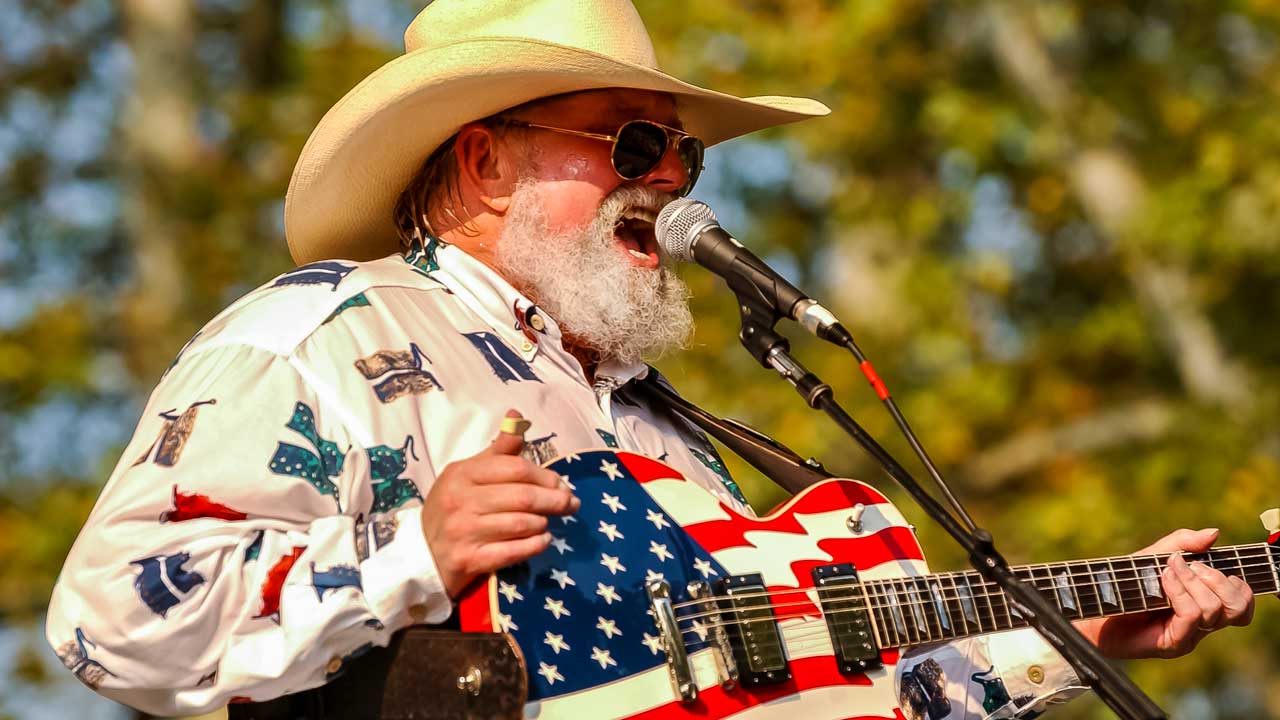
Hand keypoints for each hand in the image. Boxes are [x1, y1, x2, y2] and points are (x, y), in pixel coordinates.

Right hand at [421, 410, 579, 596]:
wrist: (422, 556)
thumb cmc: (451, 509)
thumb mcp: (467, 474)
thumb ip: (497, 451)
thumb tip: (517, 417)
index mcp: (462, 474)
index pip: (515, 468)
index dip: (545, 475)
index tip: (562, 484)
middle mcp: (461, 500)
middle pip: (523, 496)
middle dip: (554, 500)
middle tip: (571, 504)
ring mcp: (464, 532)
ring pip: (521, 524)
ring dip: (543, 523)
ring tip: (549, 522)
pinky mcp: (469, 560)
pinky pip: (513, 552)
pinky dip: (535, 545)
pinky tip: (543, 540)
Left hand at [1075, 528, 1253, 658]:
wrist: (1092, 609)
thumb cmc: (1123, 583)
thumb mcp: (1153, 556)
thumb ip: (1182, 544)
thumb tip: (1214, 533)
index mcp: (1204, 602)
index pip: (1242, 600)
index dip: (1232, 580)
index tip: (1200, 563)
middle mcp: (1202, 622)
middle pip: (1237, 608)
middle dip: (1216, 579)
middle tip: (1189, 566)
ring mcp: (1189, 635)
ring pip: (1214, 611)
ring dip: (1192, 582)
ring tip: (1168, 570)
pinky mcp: (1172, 644)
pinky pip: (1191, 617)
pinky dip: (1179, 593)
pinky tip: (1163, 579)